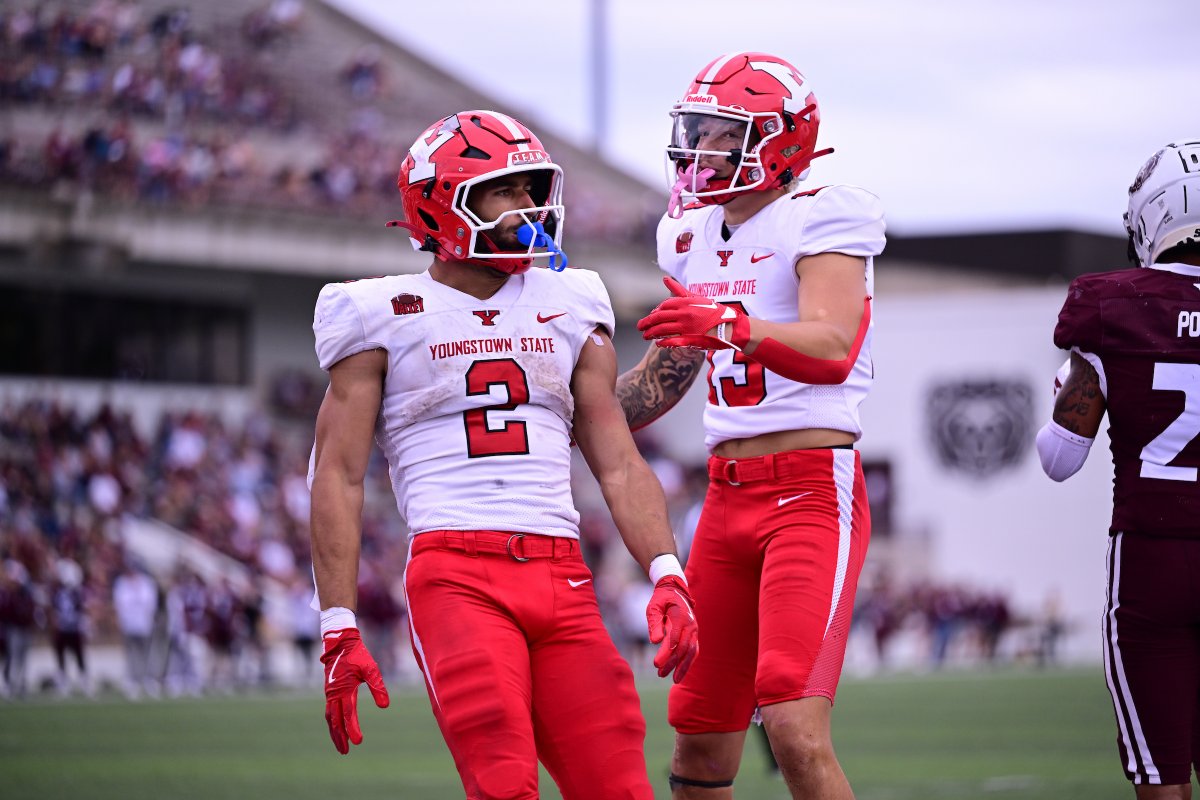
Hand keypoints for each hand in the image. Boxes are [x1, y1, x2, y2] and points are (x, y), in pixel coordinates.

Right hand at [321, 628, 389, 753]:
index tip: (358, 741)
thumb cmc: (358, 655)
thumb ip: (378, 687)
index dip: (353, 728)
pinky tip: (336, 728)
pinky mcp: (329, 692)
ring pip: (330, 718)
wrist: (340, 643)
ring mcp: (330, 693)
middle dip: (340, 737)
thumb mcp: (371, 669)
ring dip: (335, 732)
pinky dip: (332, 722)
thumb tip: (385, 706)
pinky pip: (329, 711)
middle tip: (345, 752)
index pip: (348, 714)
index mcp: (344, 689)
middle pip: (335, 721)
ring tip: (340, 745)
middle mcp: (334, 694)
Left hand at [636, 277, 746, 349]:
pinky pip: (673, 341)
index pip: (663, 307)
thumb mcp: (696, 298)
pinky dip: (663, 342)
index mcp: (685, 303)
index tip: (651, 316)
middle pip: (659, 318)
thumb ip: (679, 290)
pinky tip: (658, 343)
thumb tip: (664, 279)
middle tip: (639, 327)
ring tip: (645, 336)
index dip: (655, 312)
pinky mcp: (691, 339)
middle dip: (646, 323)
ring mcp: (687, 327)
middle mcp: (684, 314)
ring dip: (651, 333)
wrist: (729, 326)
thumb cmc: (712, 311)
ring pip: (663, 329)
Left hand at [646, 576, 698, 682]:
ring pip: (691, 652)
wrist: (675, 591)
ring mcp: (694, 630)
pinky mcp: (694, 635)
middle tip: (660, 673)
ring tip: (674, 680)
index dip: (666, 652)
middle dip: (672, 662)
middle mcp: (690, 624)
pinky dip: (688, 663)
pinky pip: (693, 651)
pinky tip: (680, 673)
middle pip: (683, 647)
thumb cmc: (662, 599)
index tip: (656, 664)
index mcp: (680, 616)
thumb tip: (655, 641)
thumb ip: (654, 623)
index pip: (674, 637)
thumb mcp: (654, 606)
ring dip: (683, 667)